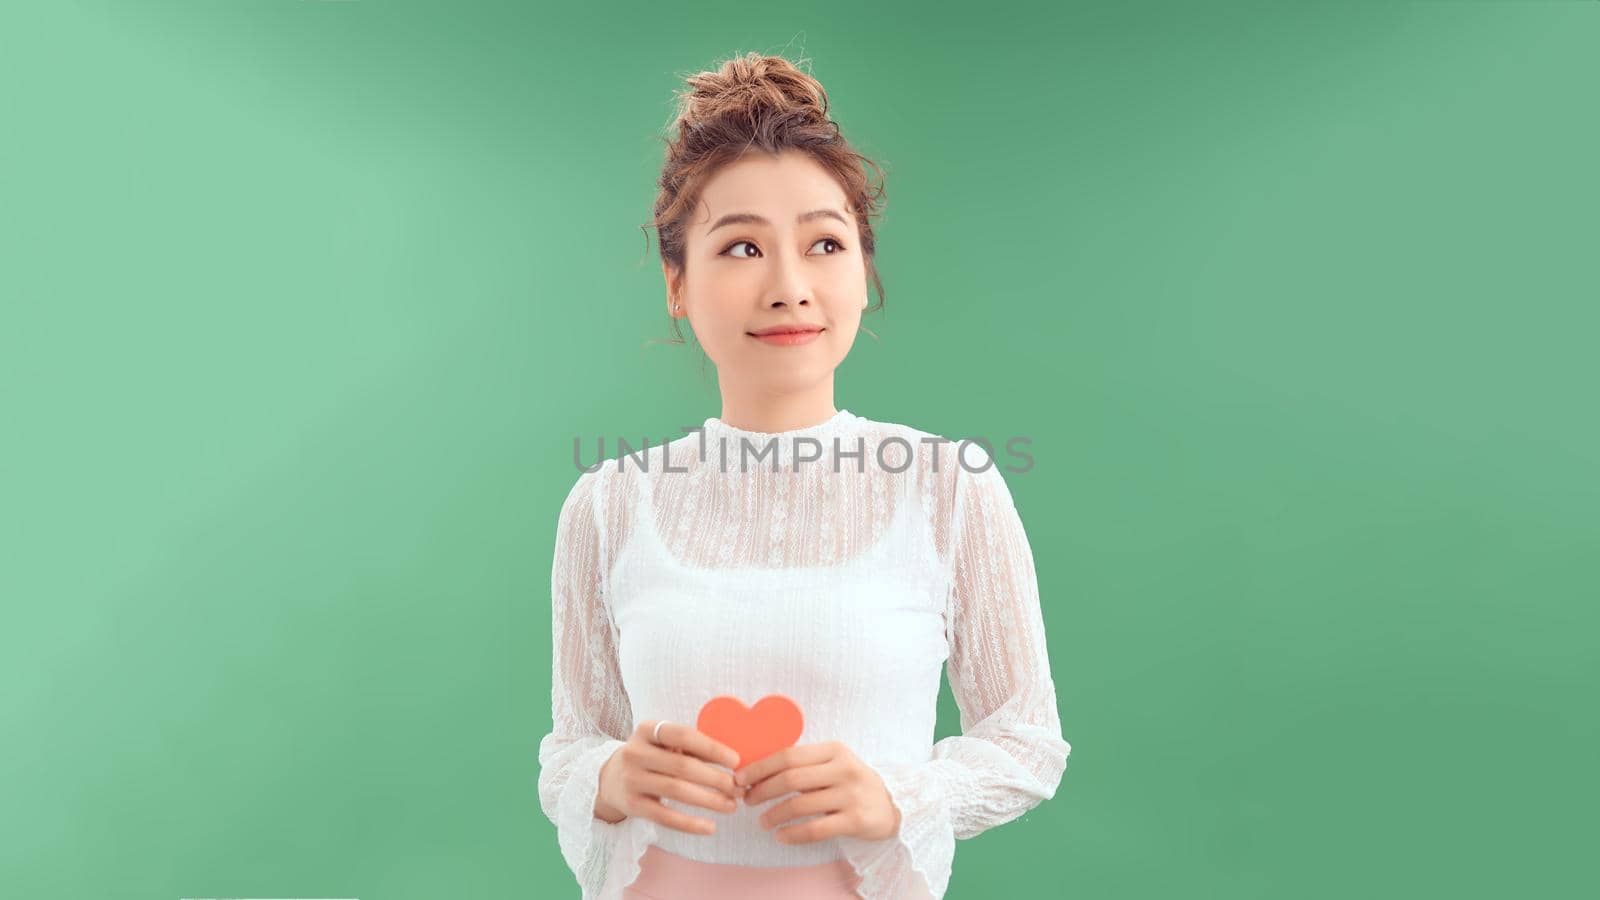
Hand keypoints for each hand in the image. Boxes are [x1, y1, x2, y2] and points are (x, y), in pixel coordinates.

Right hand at [595, 720, 744, 835]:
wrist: (610, 779)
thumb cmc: (651, 757)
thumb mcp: (664, 745)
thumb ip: (692, 748)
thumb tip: (734, 762)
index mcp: (648, 730)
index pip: (683, 735)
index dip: (712, 748)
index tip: (736, 761)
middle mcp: (635, 752)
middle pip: (683, 766)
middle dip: (716, 778)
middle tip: (739, 789)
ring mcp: (631, 779)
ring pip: (676, 791)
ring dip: (709, 800)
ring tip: (731, 806)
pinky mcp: (632, 805)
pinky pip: (664, 816)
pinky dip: (690, 824)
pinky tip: (710, 827)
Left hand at [735, 740, 901, 843]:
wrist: (893, 805)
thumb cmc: (852, 783)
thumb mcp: (833, 764)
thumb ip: (804, 765)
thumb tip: (757, 772)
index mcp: (834, 750)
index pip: (788, 755)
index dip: (760, 767)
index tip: (740, 778)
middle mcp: (844, 769)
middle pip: (791, 778)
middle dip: (762, 790)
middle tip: (747, 801)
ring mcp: (851, 795)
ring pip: (800, 805)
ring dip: (774, 815)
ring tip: (763, 822)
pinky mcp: (856, 820)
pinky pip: (815, 829)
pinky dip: (793, 835)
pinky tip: (781, 836)